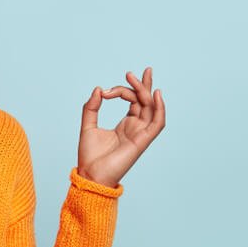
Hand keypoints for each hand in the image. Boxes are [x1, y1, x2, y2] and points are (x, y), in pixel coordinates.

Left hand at [76, 66, 164, 187]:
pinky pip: (157, 123)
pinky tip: (156, 94)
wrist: (90, 174)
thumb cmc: (89, 155)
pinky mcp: (142, 141)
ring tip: (137, 77)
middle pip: (145, 102)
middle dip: (142, 85)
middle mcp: (136, 128)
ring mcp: (140, 134)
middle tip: (134, 72)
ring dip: (145, 92)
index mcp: (125, 125)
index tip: (104, 92)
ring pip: (150, 108)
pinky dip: (160, 109)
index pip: (132, 101)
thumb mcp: (87, 126)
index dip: (122, 90)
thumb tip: (98, 89)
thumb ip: (91, 107)